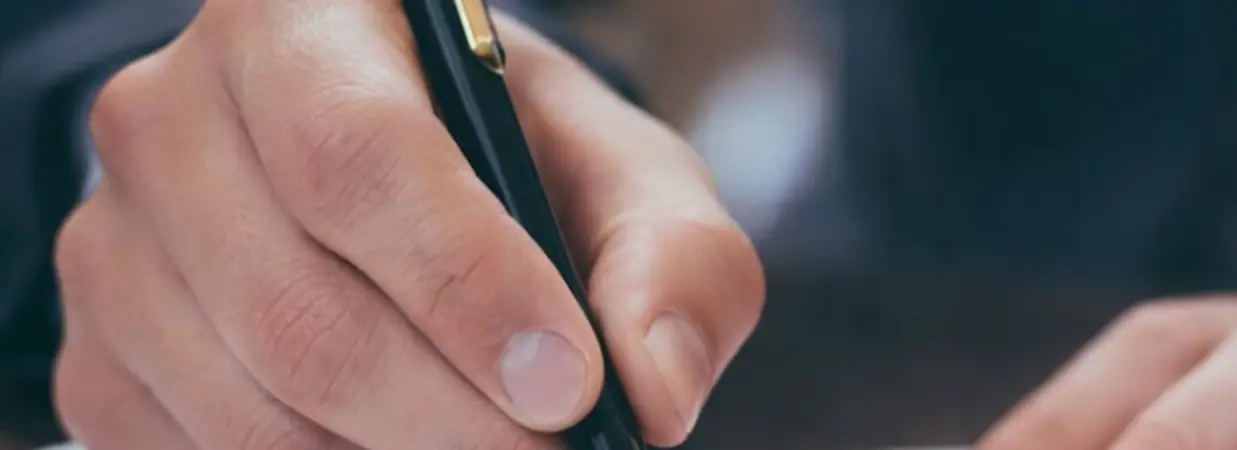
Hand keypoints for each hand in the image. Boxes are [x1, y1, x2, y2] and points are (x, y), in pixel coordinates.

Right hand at [52, 1, 762, 447]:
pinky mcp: (97, 349)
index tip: (569, 386)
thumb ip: (674, 265)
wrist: (419, 188)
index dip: (466, 285)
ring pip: (244, 405)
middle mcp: (175, 110)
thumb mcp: (632, 181)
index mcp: (306, 16)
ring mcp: (116, 238)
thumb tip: (655, 391)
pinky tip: (401, 449)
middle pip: (296, 307)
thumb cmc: (529, 166)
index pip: (356, 153)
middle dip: (450, 416)